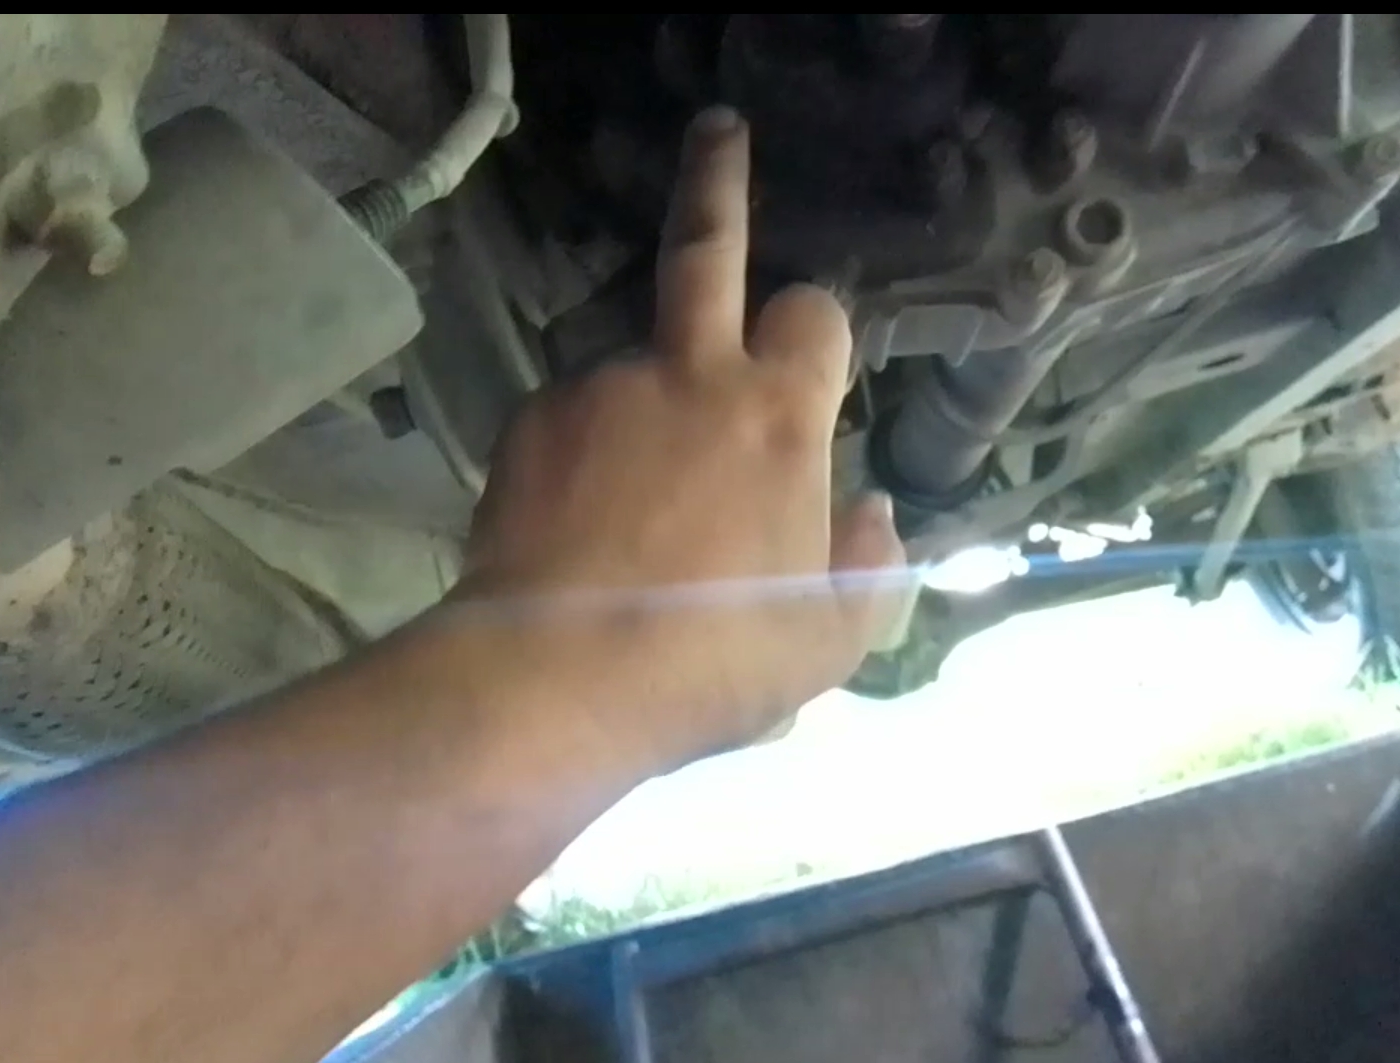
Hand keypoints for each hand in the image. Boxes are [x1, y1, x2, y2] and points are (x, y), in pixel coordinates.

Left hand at [451, 106, 905, 764]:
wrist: (555, 680)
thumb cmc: (713, 663)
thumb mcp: (828, 639)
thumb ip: (868, 565)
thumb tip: (870, 512)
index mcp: (779, 416)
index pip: (816, 315)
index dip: (818, 330)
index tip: (810, 359)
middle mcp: (688, 376)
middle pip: (707, 245)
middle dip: (719, 181)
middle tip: (717, 132)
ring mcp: (600, 389)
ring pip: (633, 370)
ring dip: (642, 410)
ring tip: (627, 519)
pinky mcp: (529, 421)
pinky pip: (571, 422)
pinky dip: (581, 456)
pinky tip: (575, 530)